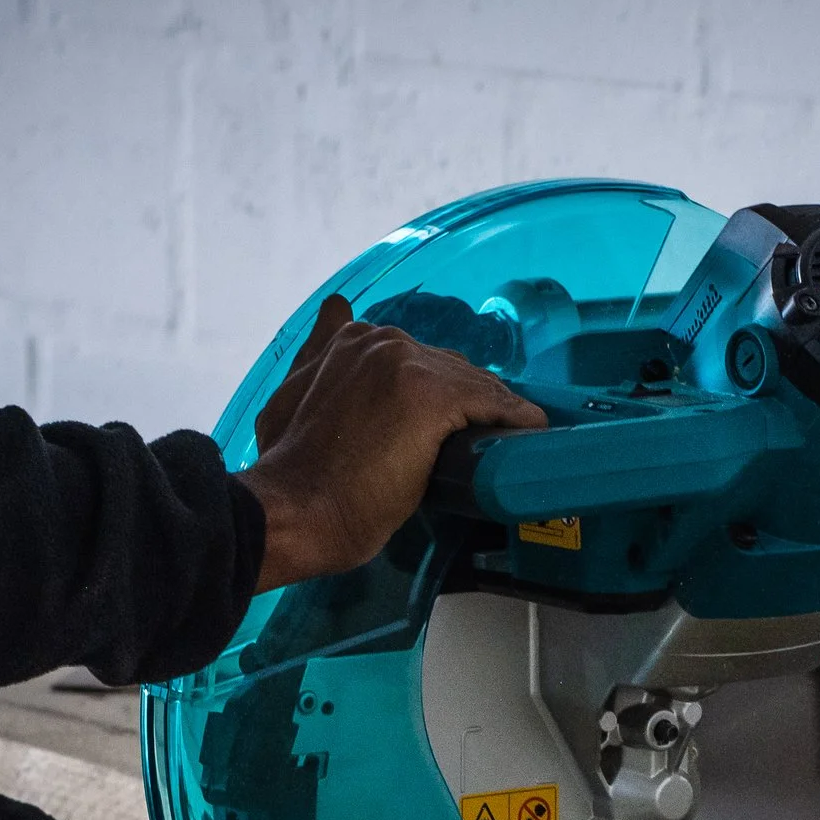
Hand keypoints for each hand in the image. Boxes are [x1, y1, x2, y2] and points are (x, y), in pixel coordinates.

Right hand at [240, 296, 546, 592]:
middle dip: (469, 404)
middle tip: (481, 442)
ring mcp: (408, 366)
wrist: (294, 512)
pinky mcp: (433, 397)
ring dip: (495, 415)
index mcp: (350, 340)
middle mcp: (381, 342)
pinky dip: (516, 421)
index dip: (440, 396)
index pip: (418, 361)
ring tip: (513, 443)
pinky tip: (531, 435)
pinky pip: (494, 404)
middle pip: (452, 370)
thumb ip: (317, 354)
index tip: (451, 427)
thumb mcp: (289, 397)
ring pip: (475, 387)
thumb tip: (337, 308)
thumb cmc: (289, 473)